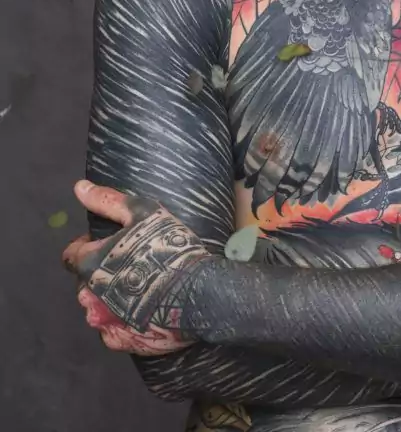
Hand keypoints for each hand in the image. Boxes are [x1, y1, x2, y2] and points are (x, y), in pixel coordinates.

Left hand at [62, 181, 209, 355]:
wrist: (199, 291)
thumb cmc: (169, 246)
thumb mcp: (142, 212)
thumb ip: (107, 201)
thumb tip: (79, 188)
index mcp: (91, 263)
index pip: (71, 255)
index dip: (86, 246)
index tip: (107, 243)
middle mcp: (91, 295)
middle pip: (84, 283)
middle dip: (98, 273)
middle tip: (128, 263)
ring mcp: (105, 322)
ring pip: (96, 309)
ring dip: (106, 299)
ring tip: (135, 287)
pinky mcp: (122, 341)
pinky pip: (110, 332)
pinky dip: (118, 323)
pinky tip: (138, 310)